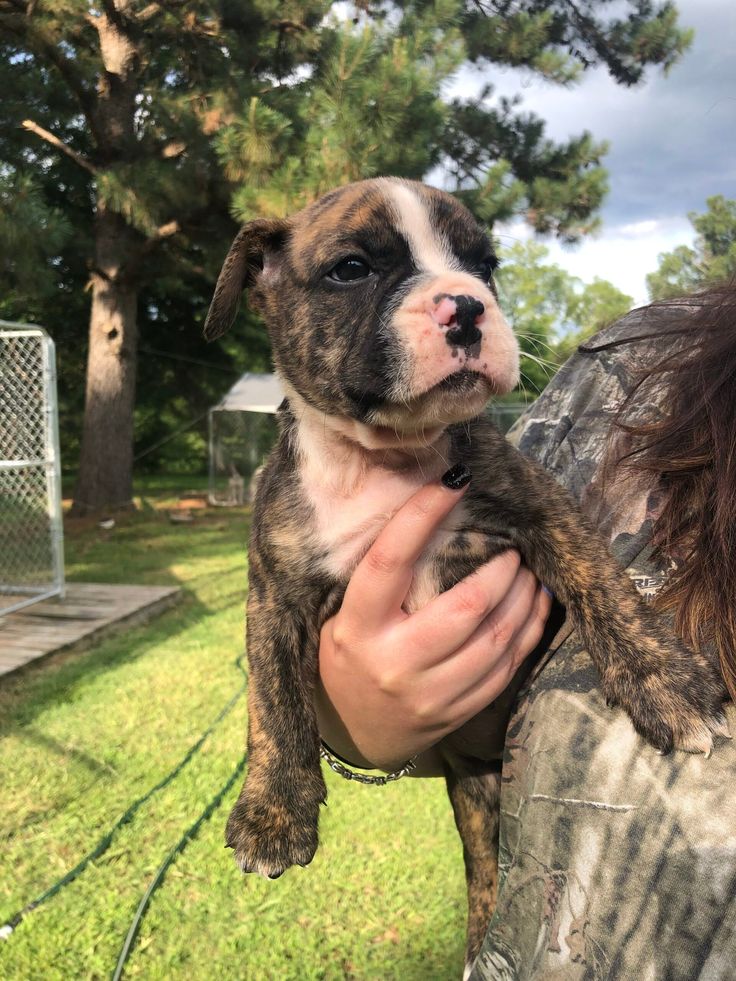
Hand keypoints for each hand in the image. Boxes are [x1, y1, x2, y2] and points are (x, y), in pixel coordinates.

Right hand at [316, 472, 551, 771]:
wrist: (355, 733)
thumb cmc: (348, 657)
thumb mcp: (342, 618)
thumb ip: (378, 582)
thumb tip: (426, 513)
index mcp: (357, 628)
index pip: (390, 562)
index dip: (421, 516)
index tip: (453, 482)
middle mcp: (394, 662)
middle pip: (464, 606)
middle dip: (500, 570)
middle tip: (513, 546)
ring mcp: (429, 693)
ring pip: (495, 638)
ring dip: (523, 598)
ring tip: (529, 572)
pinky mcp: (457, 712)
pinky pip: (506, 667)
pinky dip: (528, 631)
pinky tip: (536, 606)